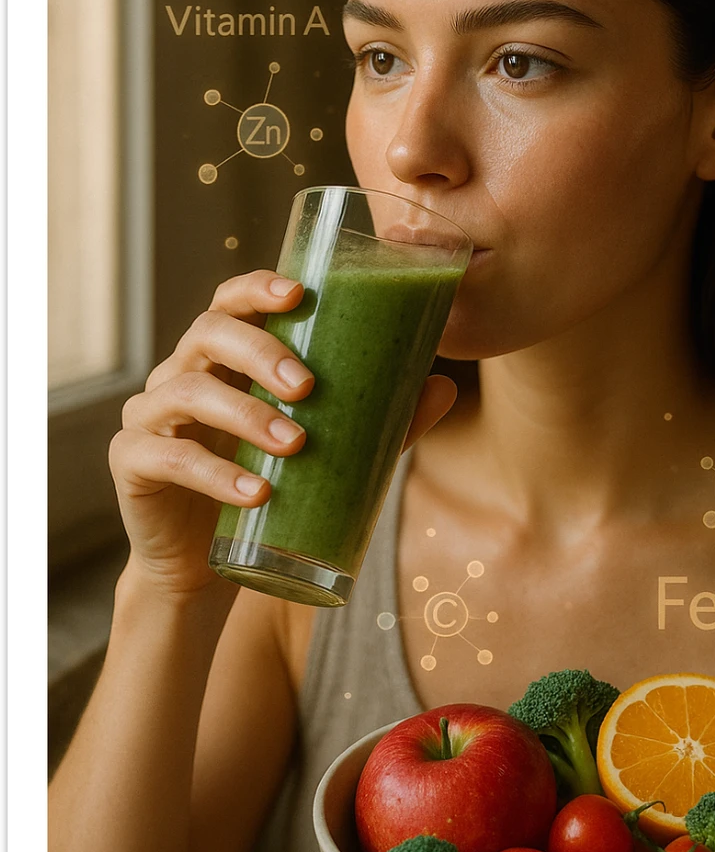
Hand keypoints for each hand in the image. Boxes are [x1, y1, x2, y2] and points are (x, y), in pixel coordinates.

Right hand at [109, 270, 455, 597]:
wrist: (210, 564)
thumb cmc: (270, 488)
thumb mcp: (327, 451)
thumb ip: (379, 421)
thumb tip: (443, 386)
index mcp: (224, 357)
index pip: (231, 301)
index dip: (258, 287)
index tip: (299, 293)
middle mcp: (181, 373)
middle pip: (207, 333)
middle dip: (259, 351)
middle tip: (308, 385)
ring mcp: (151, 416)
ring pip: (188, 391)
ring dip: (245, 414)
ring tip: (294, 444)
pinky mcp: (135, 463)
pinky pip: (170, 457)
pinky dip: (216, 474)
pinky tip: (256, 494)